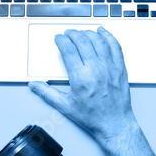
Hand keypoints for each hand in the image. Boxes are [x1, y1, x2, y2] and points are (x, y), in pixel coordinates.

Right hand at [28, 27, 137, 143]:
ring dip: (88, 33)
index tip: (59, 38)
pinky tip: (102, 33)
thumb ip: (47, 93)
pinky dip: (108, 36)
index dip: (62, 40)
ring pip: (98, 41)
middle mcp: (96, 70)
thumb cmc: (93, 116)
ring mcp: (110, 68)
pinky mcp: (120, 68)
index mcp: (81, 78)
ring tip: (82, 32)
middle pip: (82, 42)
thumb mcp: (66, 106)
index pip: (69, 50)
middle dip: (73, 34)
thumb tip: (35, 86)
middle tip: (68, 34)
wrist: (114, 123)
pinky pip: (115, 46)